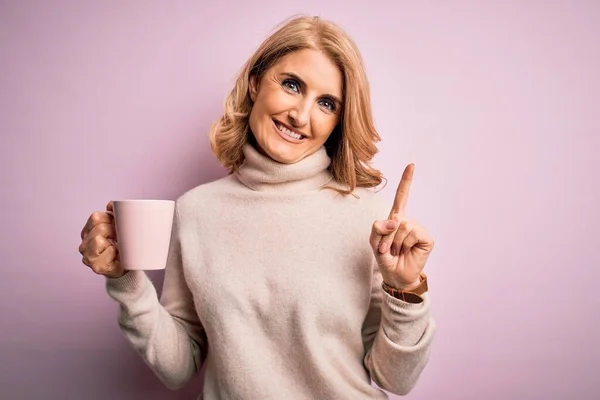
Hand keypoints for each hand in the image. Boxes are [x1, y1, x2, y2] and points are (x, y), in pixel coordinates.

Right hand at [79, 201, 124, 278]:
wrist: (128, 266)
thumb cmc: (122, 246)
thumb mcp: (118, 227)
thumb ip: (114, 214)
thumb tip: (111, 204)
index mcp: (88, 232)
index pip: (95, 217)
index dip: (110, 219)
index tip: (117, 225)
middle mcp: (84, 244)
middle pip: (99, 228)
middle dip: (113, 230)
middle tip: (120, 238)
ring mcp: (88, 256)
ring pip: (99, 239)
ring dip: (114, 241)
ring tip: (118, 247)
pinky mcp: (96, 266)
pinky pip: (107, 251)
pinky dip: (115, 252)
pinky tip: (116, 256)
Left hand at [369, 164, 433, 289]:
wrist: (396, 276)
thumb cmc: (385, 258)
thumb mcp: (374, 242)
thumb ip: (378, 228)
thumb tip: (396, 220)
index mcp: (396, 219)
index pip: (401, 196)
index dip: (406, 181)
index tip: (412, 165)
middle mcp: (408, 221)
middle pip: (395, 218)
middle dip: (386, 237)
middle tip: (387, 249)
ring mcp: (418, 229)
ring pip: (403, 226)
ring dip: (395, 242)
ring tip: (396, 251)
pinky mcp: (426, 238)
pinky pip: (412, 234)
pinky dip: (405, 244)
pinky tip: (407, 251)